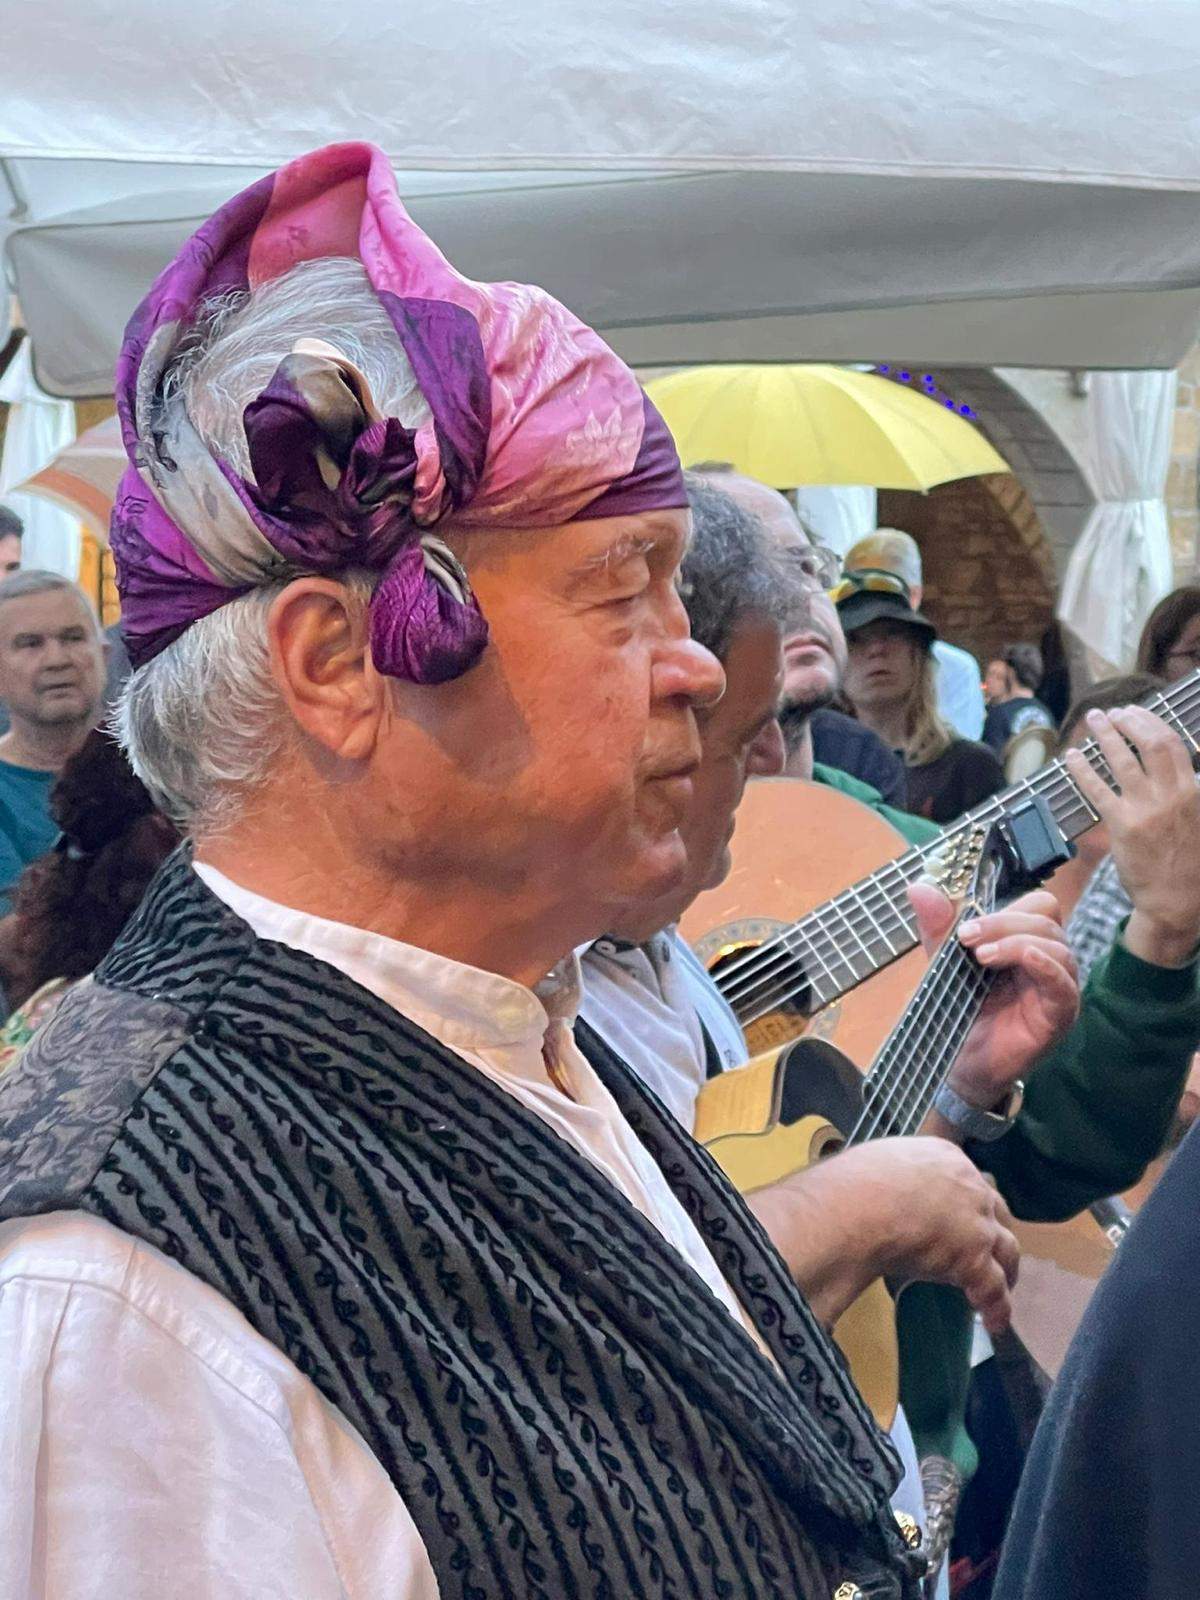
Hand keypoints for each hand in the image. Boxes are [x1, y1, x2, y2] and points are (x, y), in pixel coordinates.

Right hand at [748, 1137, 1018, 1332]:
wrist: (857, 1206)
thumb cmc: (855, 1183)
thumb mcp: (883, 1164)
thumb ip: (901, 1178)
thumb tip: (888, 1196)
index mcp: (946, 1157)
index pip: (969, 1182)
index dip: (968, 1205)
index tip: (963, 1220)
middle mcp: (970, 1186)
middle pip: (997, 1212)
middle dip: (994, 1234)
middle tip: (988, 1254)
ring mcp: (977, 1223)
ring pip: (1007, 1250)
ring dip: (1005, 1271)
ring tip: (1001, 1288)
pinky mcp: (975, 1259)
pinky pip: (993, 1289)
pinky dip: (997, 1308)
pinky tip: (993, 1323)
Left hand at [908, 882, 1078, 1110]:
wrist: (958, 1065)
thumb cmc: (958, 1010)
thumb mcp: (944, 961)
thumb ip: (938, 926)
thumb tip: (918, 887)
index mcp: (1025, 941)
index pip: (1036, 905)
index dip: (1002, 908)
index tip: (964, 926)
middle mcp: (1047, 959)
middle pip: (1045, 919)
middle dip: (1004, 922)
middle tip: (967, 938)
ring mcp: (1057, 986)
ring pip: (1057, 945)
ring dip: (1017, 941)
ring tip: (981, 957)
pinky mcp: (1059, 1013)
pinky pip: (1064, 983)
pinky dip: (1046, 965)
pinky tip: (1025, 960)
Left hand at [1066, 706, 1199, 966]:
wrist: (1177, 901)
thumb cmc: (1189, 863)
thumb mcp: (1198, 819)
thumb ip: (1188, 791)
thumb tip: (1180, 764)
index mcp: (1192, 791)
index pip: (1172, 743)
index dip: (1151, 722)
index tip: (1137, 713)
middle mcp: (1171, 795)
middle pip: (1149, 743)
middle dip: (1130, 721)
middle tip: (1114, 713)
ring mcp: (1146, 809)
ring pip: (1122, 760)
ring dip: (1105, 735)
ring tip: (1094, 720)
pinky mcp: (1122, 826)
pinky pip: (1097, 789)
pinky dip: (1082, 769)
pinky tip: (1070, 757)